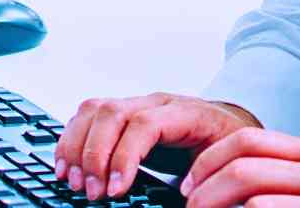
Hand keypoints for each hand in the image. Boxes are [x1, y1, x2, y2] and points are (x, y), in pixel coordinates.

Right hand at [52, 93, 258, 200]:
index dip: (124, 157)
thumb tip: (183, 199)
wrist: (231, 128)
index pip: (145, 124)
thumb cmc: (227, 146)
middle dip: (95, 155)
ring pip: (95, 110)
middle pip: (113, 113)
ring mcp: (137, 103)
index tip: (114, 190)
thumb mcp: (225, 162)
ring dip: (78, 147)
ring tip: (74, 181)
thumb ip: (202, 179)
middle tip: (92, 192)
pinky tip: (67, 165)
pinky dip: (71, 140)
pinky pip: (88, 116)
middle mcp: (156, 102)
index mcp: (185, 112)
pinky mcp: (122, 113)